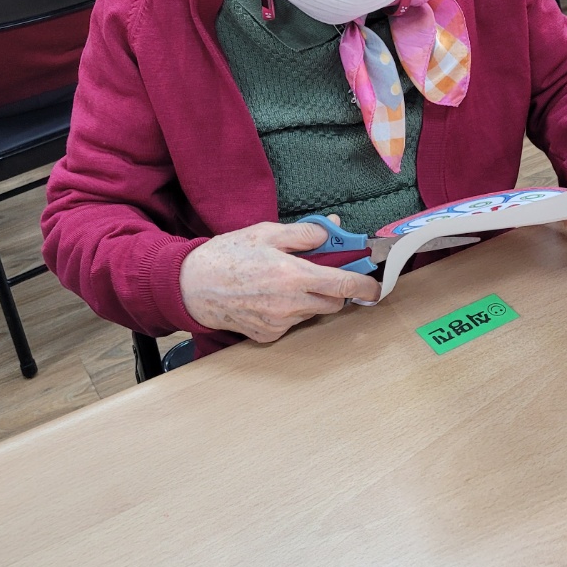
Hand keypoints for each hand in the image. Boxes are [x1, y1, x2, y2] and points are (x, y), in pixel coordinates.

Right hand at [179, 221, 380, 343]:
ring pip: (312, 313)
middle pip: (333, 303)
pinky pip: (291, 323)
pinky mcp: (267, 335)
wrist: (191, 286)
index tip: (375, 285)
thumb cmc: (227, 255)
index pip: (345, 285)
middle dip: (334, 289)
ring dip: (310, 299)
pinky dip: (289, 311)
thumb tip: (332, 230)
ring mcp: (279, 323)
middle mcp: (291, 305)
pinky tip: (268, 296)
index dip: (366, 285)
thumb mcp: (267, 232)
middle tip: (320, 271)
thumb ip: (305, 232)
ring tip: (283, 281)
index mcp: (294, 275)